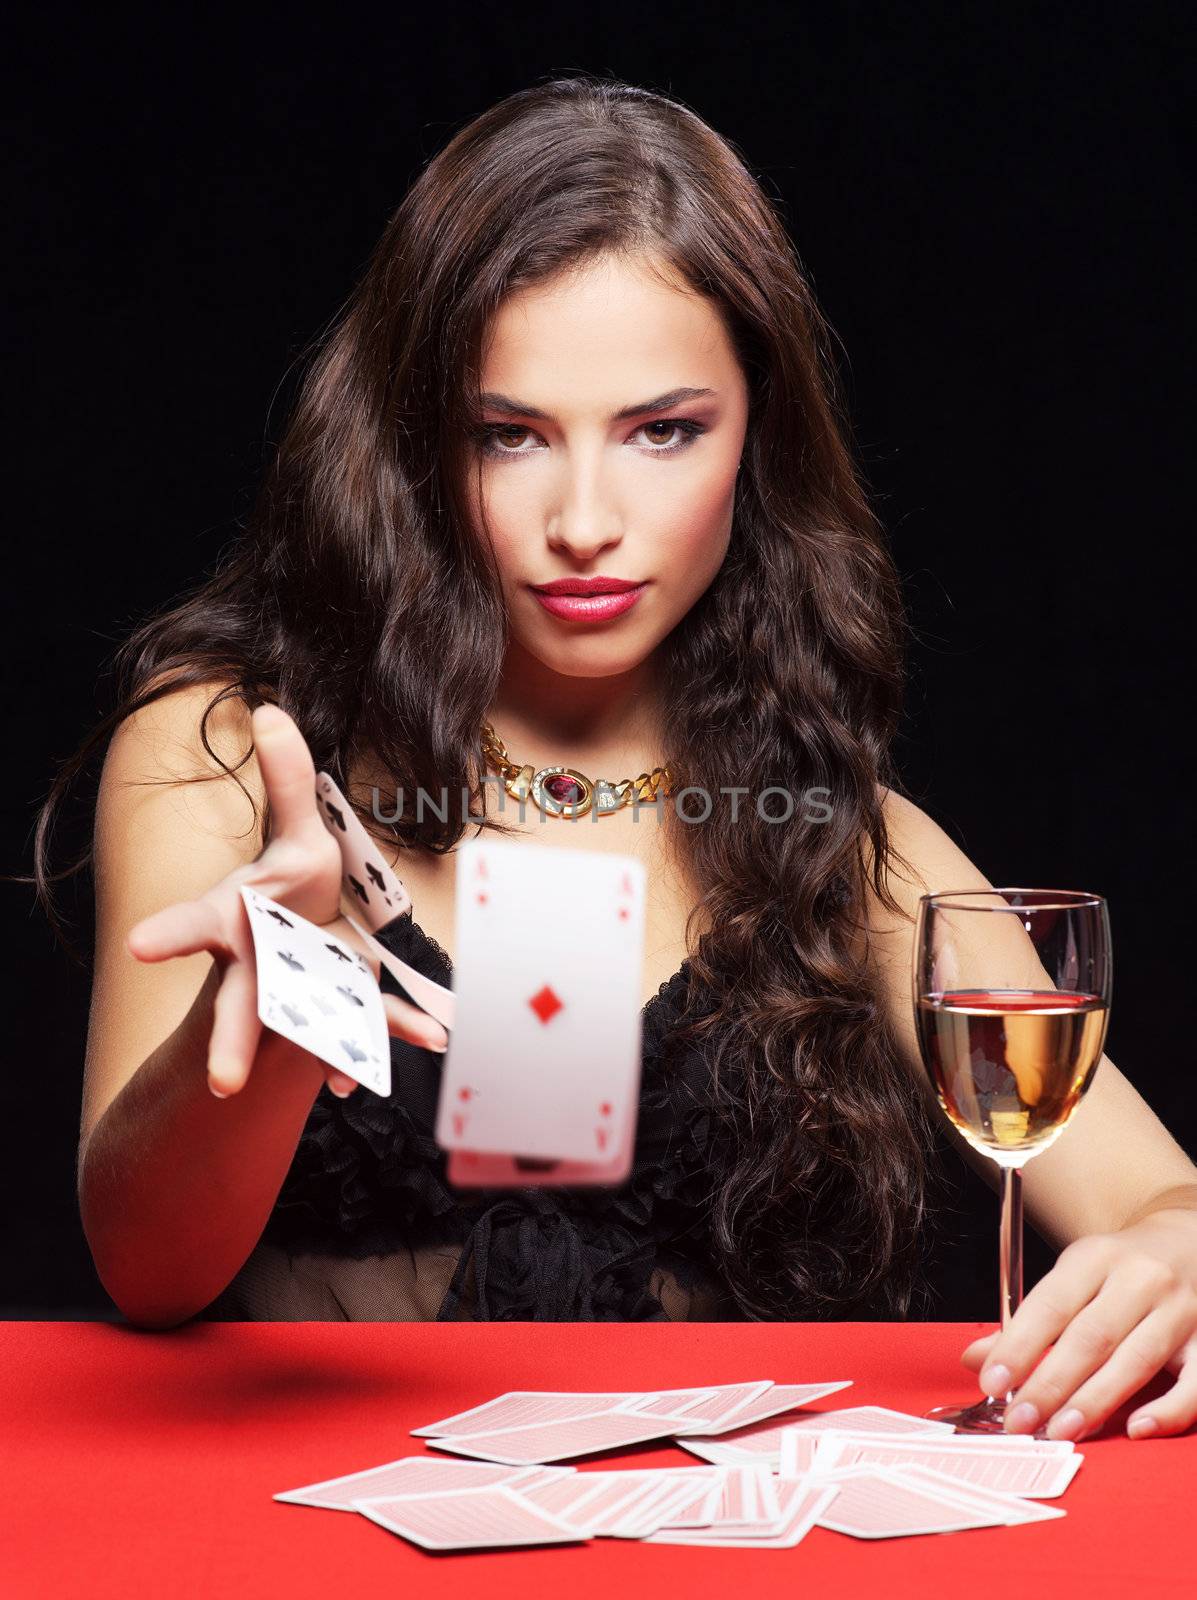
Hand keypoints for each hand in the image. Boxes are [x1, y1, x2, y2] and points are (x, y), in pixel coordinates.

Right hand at [127, 702, 447, 1097]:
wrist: (308, 945)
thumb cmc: (291, 889)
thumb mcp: (298, 831)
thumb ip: (286, 779)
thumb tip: (270, 710)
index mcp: (240, 920)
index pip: (196, 924)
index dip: (168, 935)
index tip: (139, 947)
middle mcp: (262, 969)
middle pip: (241, 1006)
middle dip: (232, 1042)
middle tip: (221, 1081)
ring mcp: (301, 997)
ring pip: (308, 1029)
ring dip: (326, 1050)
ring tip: (346, 1077)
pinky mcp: (343, 1009)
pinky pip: (372, 1023)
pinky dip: (397, 1031)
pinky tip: (434, 1038)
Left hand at [960, 1209, 1196, 1439]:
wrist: (1190, 1241)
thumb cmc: (1121, 1270)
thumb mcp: (1074, 1276)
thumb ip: (1029, 1321)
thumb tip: (975, 1360)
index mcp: (1095, 1257)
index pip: (1051, 1304)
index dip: (1019, 1346)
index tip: (992, 1382)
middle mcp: (1140, 1278)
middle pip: (1091, 1336)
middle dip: (1050, 1383)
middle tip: (1019, 1420)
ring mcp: (1181, 1309)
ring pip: (1135, 1360)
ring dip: (1094, 1401)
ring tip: (1061, 1431)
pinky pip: (1195, 1384)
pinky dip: (1167, 1410)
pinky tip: (1136, 1428)